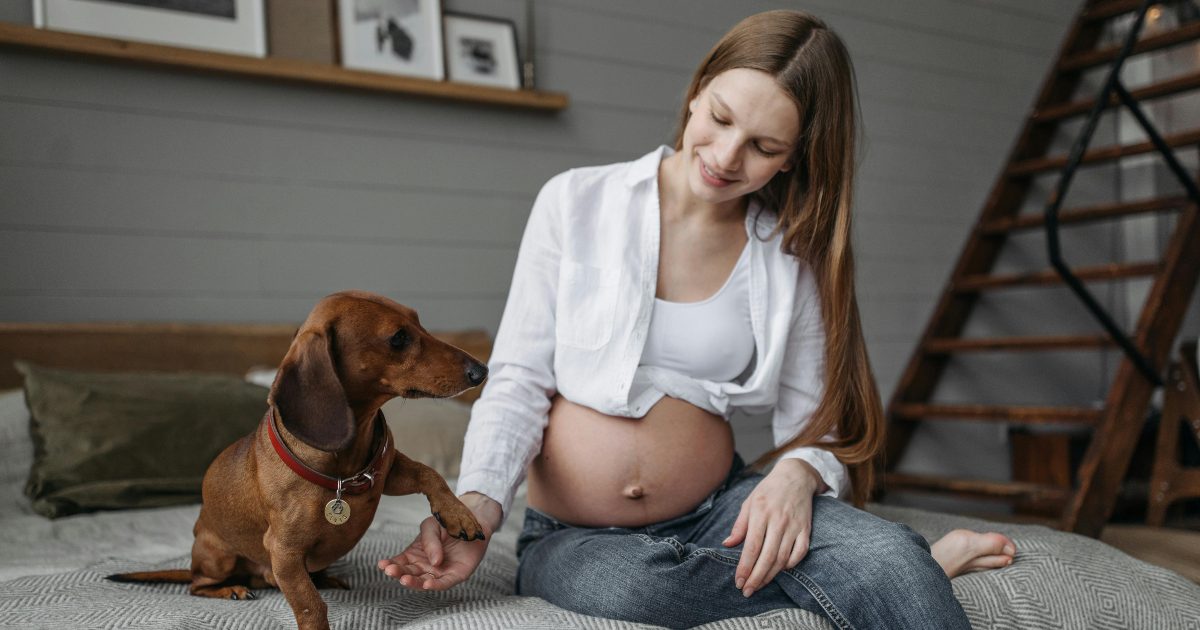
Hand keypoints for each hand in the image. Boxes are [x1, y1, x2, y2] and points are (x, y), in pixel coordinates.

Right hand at [378, 492, 501, 590]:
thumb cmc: (448, 523)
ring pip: (424, 581)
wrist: (472, 520)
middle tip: (391, 571)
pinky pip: (445, 583)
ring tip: (404, 579)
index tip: (382, 565)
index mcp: (415, 555)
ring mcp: (440, 572)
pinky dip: (436, 585)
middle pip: (409, 573)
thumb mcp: (431, 526)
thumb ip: (429, 541)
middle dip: (399, 573)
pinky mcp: (456, 575)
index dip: (390, 565)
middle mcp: (426, 566)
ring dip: (414, 582)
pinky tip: (427, 584)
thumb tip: (433, 562)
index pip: (400, 563)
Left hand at [722, 458, 823, 597]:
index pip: (752, 547)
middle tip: (747, 591)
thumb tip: (727, 544)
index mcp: (760, 513)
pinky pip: (800, 552)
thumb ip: (739, 525)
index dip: (745, 567)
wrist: (796, 476)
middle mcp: (778, 521)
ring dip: (771, 575)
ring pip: (782, 558)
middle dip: (756, 578)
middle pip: (767, 556)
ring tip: (760, 585)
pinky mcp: (806, 529)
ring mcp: (794, 526)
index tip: (738, 582)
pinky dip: (791, 564)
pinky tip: (780, 570)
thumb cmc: (768, 491)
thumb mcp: (749, 503)